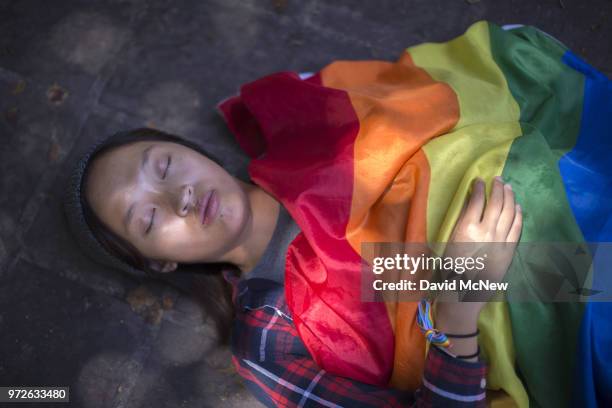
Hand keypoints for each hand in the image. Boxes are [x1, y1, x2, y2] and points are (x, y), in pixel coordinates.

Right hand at [435, 176, 522, 344]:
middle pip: (496, 203)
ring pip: (509, 212)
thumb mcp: (449, 242)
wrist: (463, 295)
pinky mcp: (509, 251)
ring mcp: (500, 241)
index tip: (479, 180)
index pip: (476, 200)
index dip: (479, 188)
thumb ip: (461, 223)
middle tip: (497, 179)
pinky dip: (518, 215)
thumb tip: (469, 205)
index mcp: (466, 229)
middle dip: (497, 188)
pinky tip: (518, 207)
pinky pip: (517, 228)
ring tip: (508, 187)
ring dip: (509, 197)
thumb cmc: (448, 269)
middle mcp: (486, 232)